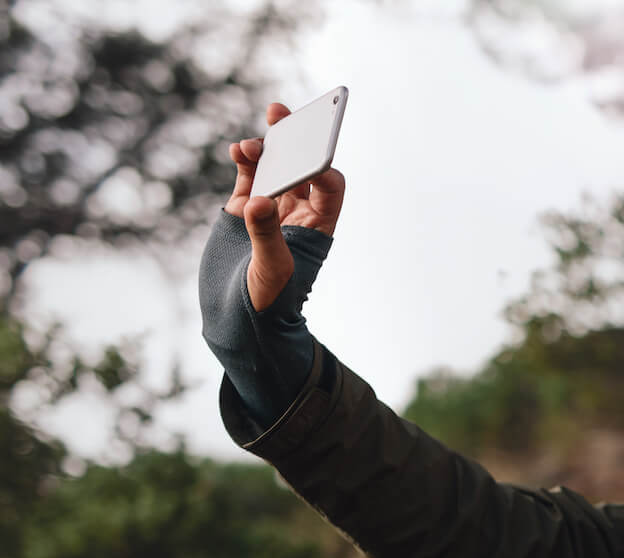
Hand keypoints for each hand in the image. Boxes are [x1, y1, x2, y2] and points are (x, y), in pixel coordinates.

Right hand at [224, 102, 345, 309]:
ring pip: (273, 168)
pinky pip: (248, 178)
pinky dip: (244, 162)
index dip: (320, 167)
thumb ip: (266, 235)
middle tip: (281, 113)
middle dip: (294, 140)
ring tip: (251, 144)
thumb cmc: (268, 302)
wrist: (238, 321)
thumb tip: (258, 201)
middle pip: (302, 167)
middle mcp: (298, 214)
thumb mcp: (271, 270)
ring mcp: (270, 210)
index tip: (305, 154)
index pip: (329, 188)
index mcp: (318, 228)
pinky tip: (238, 150)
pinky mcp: (242, 211)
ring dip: (265, 149)